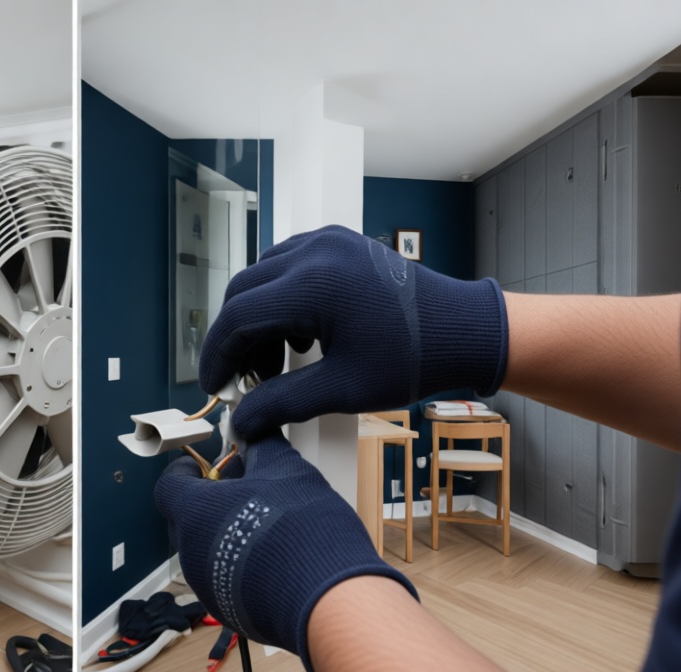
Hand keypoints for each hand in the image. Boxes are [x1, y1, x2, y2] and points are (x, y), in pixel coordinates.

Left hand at [154, 431, 415, 671]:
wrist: (328, 600)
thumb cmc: (302, 532)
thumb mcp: (286, 471)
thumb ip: (264, 448)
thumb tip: (257, 434)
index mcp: (194, 513)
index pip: (169, 485)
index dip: (185, 471)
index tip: (201, 465)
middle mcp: (191, 552)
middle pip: (186, 518)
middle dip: (208, 501)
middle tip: (241, 488)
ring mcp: (207, 586)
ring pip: (205, 550)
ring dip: (224, 532)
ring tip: (262, 521)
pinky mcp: (229, 610)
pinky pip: (223, 578)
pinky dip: (238, 563)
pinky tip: (271, 555)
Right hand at [200, 225, 508, 437]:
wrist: (464, 329)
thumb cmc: (414, 358)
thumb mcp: (343, 389)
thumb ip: (282, 403)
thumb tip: (241, 421)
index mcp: (313, 284)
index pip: (237, 317)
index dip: (218, 356)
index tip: (215, 386)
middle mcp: (314, 252)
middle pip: (242, 292)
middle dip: (234, 339)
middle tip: (242, 380)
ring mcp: (327, 241)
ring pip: (261, 278)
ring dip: (255, 319)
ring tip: (272, 363)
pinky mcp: (338, 243)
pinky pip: (286, 266)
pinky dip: (278, 300)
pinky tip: (296, 336)